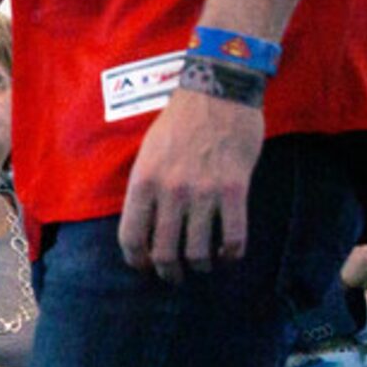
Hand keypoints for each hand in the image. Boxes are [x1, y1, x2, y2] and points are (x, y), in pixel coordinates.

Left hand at [118, 89, 262, 281]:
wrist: (218, 90)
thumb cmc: (181, 120)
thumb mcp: (148, 151)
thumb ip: (146, 187)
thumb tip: (146, 225)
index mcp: (144, 180)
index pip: (131, 237)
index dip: (137, 260)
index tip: (144, 266)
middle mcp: (170, 190)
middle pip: (164, 253)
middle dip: (169, 272)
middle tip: (175, 276)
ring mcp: (203, 191)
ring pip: (198, 252)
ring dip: (201, 266)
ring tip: (204, 264)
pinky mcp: (234, 189)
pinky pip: (233, 238)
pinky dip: (231, 254)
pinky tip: (229, 253)